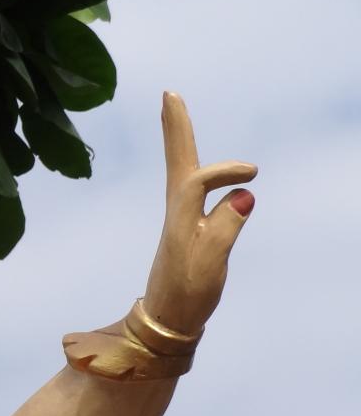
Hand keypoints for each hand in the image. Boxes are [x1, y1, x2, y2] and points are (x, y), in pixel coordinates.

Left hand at [142, 92, 256, 335]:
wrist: (164, 321)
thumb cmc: (187, 294)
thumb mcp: (210, 263)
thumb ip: (226, 228)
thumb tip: (243, 195)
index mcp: (181, 218)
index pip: (197, 178)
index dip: (223, 171)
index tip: (252, 174)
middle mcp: (178, 212)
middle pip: (179, 160)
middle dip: (177, 127)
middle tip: (169, 94)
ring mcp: (181, 220)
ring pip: (183, 171)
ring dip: (181, 139)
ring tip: (172, 110)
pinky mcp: (186, 230)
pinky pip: (191, 189)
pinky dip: (195, 169)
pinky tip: (196, 167)